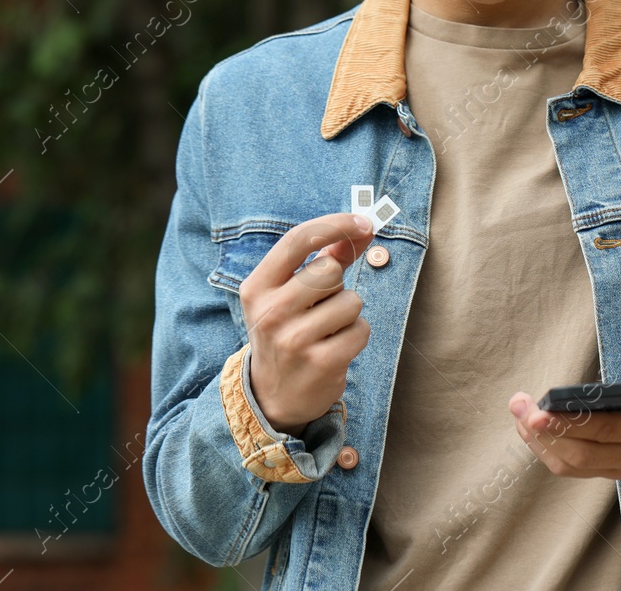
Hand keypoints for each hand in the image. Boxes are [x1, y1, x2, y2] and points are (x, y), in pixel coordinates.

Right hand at [241, 212, 376, 435]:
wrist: (272, 397)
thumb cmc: (288, 331)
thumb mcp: (290, 294)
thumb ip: (326, 257)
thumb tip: (363, 227)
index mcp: (257, 287)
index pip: (297, 240)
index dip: (334, 225)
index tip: (363, 222)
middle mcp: (271, 311)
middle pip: (330, 270)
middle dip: (336, 286)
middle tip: (320, 308)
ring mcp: (294, 339)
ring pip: (351, 301)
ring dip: (348, 314)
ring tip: (326, 331)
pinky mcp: (321, 363)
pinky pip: (361, 329)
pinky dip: (356, 336)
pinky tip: (335, 348)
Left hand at [508, 362, 620, 480]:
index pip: (605, 430)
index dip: (569, 423)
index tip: (538, 411)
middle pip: (581, 453)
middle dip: (543, 431)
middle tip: (518, 404)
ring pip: (571, 465)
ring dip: (539, 442)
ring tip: (518, 411)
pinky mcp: (609, 471)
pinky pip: (572, 468)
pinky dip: (547, 450)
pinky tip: (530, 427)